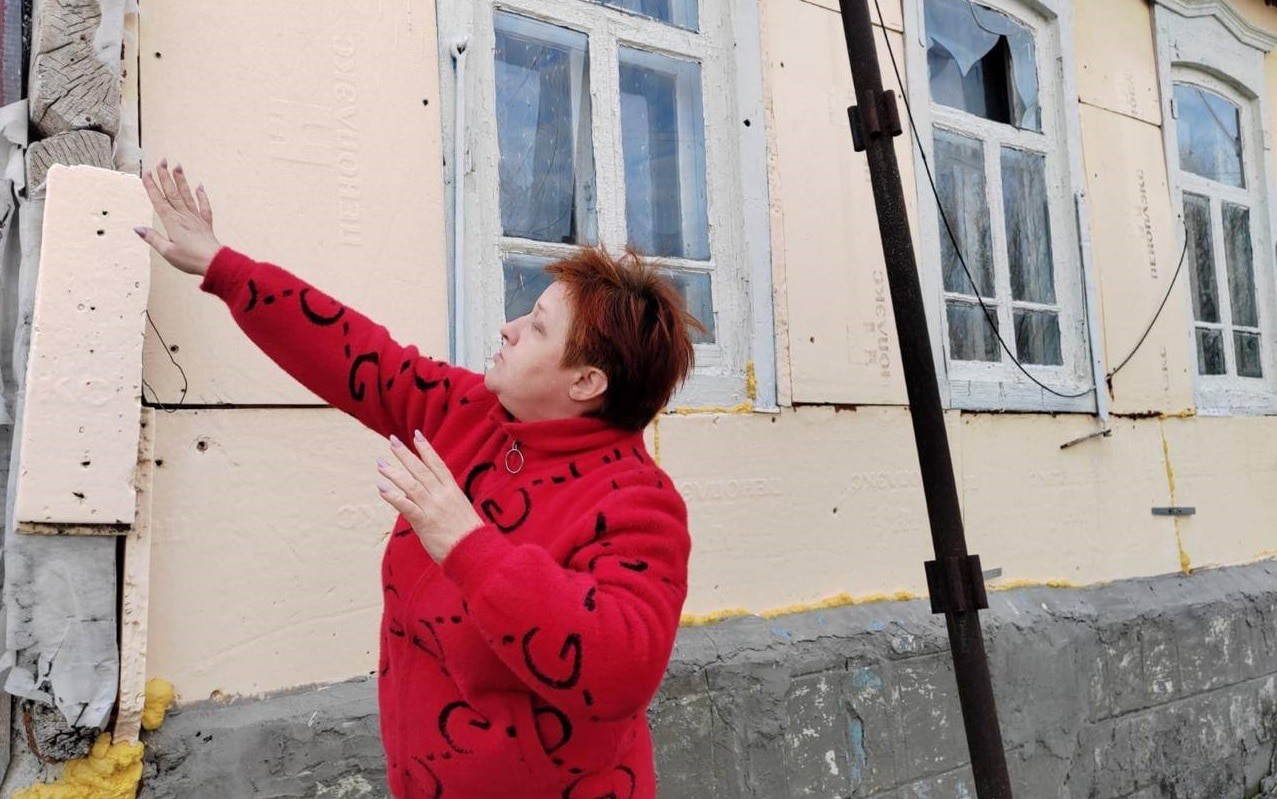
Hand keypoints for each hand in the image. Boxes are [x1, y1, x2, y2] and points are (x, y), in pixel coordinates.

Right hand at [135, 158, 221, 276]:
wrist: (215, 263)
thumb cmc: (190, 259)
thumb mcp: (167, 252)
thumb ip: (153, 238)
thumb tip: (137, 228)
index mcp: (172, 222)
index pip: (159, 201)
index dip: (152, 186)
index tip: (147, 173)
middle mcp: (184, 216)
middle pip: (172, 193)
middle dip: (166, 176)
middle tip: (162, 160)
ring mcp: (196, 219)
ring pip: (187, 195)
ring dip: (181, 180)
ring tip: (178, 166)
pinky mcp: (205, 224)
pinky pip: (204, 206)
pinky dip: (202, 195)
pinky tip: (200, 186)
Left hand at [377, 430, 483, 561]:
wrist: (474, 552)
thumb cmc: (468, 535)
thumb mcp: (460, 510)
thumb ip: (445, 500)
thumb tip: (430, 494)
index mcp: (453, 491)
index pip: (438, 465)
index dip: (427, 449)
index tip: (417, 435)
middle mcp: (443, 495)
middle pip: (421, 470)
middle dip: (405, 454)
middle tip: (392, 440)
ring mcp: (433, 508)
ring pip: (411, 484)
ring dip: (394, 472)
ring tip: (381, 463)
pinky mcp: (425, 522)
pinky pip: (406, 506)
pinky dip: (393, 496)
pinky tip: (382, 488)